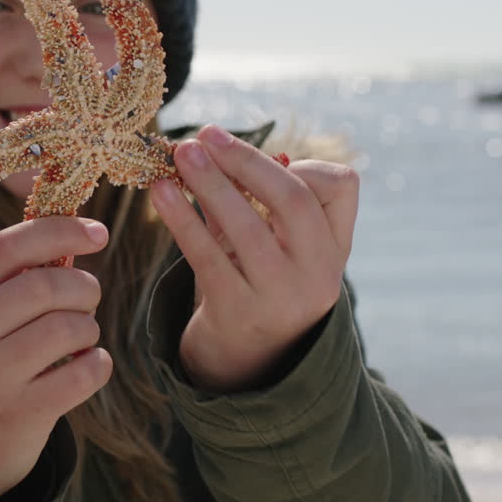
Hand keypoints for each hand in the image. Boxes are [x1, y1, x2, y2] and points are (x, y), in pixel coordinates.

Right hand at [0, 216, 112, 501]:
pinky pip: (84, 373)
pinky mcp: (19, 415)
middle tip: (87, 299)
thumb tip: (77, 230)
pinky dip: (98, 364)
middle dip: (82, 287)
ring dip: (89, 326)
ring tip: (80, 338)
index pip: (6, 248)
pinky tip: (86, 367)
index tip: (99, 232)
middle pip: (43, 285)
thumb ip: (13, 279)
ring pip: (67, 327)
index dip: (59, 231)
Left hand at [150, 124, 359, 393]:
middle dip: (248, 162)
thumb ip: (253, 200)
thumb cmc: (254, 285)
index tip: (266, 152)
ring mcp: (281, 297)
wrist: (244, 366)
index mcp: (334, 248)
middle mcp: (318, 273)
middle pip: (294, 202)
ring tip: (180, 153)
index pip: (341, 188)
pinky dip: (182, 220)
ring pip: (248, 228)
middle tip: (206, 135)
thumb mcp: (270, 245)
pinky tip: (160, 194)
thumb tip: (214, 147)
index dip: (305, 162)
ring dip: (211, 184)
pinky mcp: (239, 314)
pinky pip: (208, 258)